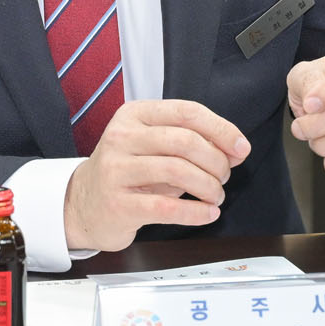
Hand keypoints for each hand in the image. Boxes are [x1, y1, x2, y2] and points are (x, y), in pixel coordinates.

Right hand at [62, 100, 250, 252]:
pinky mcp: (118, 204)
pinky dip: (196, 212)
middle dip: (216, 161)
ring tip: (216, 195)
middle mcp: (122, 137)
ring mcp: (116, 170)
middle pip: (185, 141)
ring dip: (209, 186)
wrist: (83, 204)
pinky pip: (166, 207)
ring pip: (178, 171)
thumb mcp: (155, 147)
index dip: (221, 129)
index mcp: (134, 115)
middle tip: (224, 177)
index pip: (187, 112)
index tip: (241, 147)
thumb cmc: (128, 172)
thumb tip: (235, 149)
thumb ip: (192, 142)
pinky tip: (208, 213)